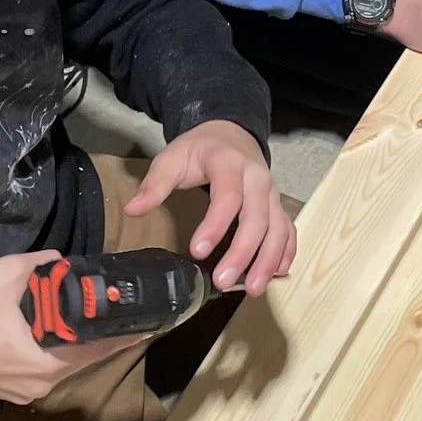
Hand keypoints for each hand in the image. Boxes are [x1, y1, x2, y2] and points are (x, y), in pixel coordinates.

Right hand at [0, 252, 128, 402]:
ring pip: (64, 364)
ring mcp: (25, 391)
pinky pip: (44, 368)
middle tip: (121, 310)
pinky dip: (55, 350)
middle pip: (85, 357)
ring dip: (78, 343)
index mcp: (47, 361)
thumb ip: (40, 266)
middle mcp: (41, 383)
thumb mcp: (4, 275)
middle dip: (103, 334)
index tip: (150, 320)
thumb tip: (62, 262)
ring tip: (92, 317)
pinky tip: (56, 331)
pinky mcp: (10, 390)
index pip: (101, 348)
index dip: (127, 333)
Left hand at [128, 118, 292, 294]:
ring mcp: (272, 192)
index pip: (228, 196)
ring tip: (254, 288)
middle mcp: (257, 178)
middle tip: (223, 281)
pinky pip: (288, 229)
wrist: (230, 132)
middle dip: (243, 252)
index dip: (215, 225)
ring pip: (278, 227)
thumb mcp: (173, 157)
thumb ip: (155, 184)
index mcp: (229, 163)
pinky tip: (277, 273)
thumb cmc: (200, 149)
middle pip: (257, 217)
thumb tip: (133, 210)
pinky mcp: (278, 204)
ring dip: (269, 259)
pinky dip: (286, 252)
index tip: (197, 251)